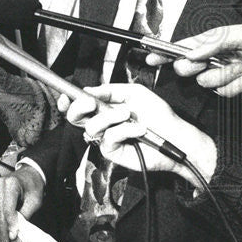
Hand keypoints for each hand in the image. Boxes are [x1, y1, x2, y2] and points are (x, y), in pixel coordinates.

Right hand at [0, 166, 43, 241]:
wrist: (30, 174)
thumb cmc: (34, 186)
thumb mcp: (35, 200)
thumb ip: (25, 213)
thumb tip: (17, 230)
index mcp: (11, 184)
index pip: (8, 208)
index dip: (10, 223)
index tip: (13, 237)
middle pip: (0, 211)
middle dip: (3, 229)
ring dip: (1, 226)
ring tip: (4, 241)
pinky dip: (0, 220)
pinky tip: (3, 231)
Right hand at [60, 84, 216, 187]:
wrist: (175, 136)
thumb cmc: (160, 117)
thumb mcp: (134, 93)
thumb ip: (109, 90)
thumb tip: (88, 90)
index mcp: (105, 108)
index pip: (79, 106)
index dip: (69, 101)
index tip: (66, 96)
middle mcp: (103, 123)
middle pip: (75, 118)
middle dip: (78, 108)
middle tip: (91, 103)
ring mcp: (106, 138)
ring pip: (91, 126)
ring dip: (110, 117)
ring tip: (129, 115)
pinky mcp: (112, 151)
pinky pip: (108, 138)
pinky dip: (124, 130)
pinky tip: (138, 129)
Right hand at [146, 25, 241, 100]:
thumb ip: (213, 41)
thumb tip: (190, 52)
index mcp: (214, 43)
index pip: (183, 48)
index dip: (165, 53)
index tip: (151, 57)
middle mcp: (217, 60)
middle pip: (188, 69)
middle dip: (196, 68)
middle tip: (206, 64)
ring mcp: (225, 78)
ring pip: (208, 84)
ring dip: (228, 76)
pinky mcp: (236, 93)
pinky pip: (226, 94)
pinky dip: (241, 86)